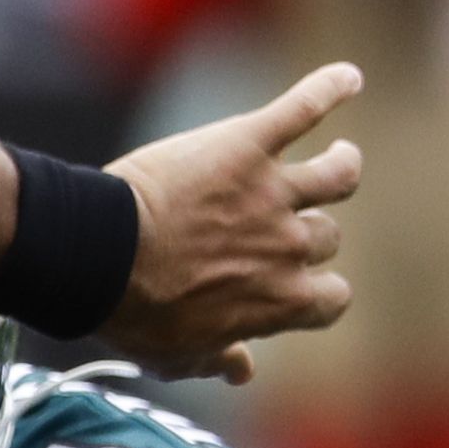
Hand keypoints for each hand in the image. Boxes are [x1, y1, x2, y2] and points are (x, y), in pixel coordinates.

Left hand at [101, 62, 363, 382]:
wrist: (101, 257)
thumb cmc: (134, 312)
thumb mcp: (177, 355)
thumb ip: (218, 358)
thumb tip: (243, 370)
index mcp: (280, 301)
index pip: (332, 298)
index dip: (318, 292)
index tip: (299, 285)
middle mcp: (288, 246)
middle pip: (327, 236)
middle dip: (313, 233)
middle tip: (284, 223)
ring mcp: (273, 192)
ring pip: (337, 177)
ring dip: (341, 167)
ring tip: (341, 157)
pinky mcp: (248, 145)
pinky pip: (302, 110)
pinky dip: (328, 89)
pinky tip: (346, 78)